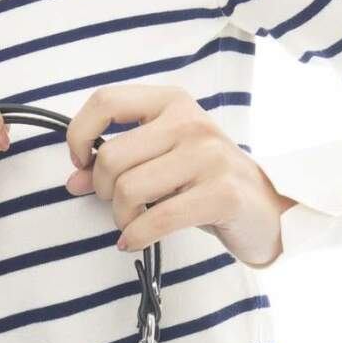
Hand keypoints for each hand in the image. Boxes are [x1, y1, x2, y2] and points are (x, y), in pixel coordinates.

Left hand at [63, 84, 296, 266]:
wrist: (267, 209)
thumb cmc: (205, 183)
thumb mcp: (161, 163)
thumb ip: (116, 165)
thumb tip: (73, 180)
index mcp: (172, 102)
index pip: (106, 101)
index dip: (80, 134)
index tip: (82, 162)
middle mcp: (191, 121)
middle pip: (112, 156)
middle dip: (104, 191)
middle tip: (119, 205)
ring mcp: (209, 155)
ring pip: (130, 189)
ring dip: (121, 217)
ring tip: (133, 224)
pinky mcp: (222, 193)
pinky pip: (157, 219)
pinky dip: (136, 237)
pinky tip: (134, 241)